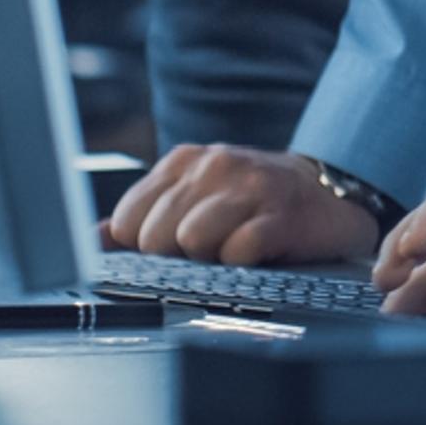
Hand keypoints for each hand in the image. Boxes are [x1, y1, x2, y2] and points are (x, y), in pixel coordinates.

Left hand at [101, 144, 379, 264]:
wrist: (330, 194)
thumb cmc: (253, 202)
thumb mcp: (195, 199)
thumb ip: (144, 216)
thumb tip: (95, 239)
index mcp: (184, 160)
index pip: (129, 220)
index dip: (145, 247)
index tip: (172, 248)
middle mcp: (215, 164)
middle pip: (156, 237)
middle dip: (177, 256)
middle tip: (210, 249)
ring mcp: (250, 186)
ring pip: (192, 242)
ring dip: (211, 260)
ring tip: (234, 248)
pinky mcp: (281, 214)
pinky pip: (237, 253)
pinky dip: (243, 264)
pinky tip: (259, 252)